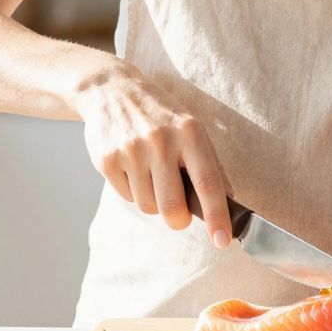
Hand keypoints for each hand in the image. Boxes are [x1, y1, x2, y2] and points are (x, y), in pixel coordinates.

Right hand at [74, 62, 233, 247]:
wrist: (112, 90)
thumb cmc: (160, 115)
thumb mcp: (190, 128)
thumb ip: (206, 163)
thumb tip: (224, 204)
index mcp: (190, 133)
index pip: (208, 183)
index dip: (217, 216)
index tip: (222, 240)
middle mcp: (160, 142)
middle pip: (172, 208)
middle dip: (177, 219)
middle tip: (177, 213)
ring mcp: (131, 152)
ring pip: (148, 206)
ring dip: (153, 201)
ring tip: (151, 173)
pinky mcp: (107, 160)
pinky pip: (126, 197)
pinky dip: (132, 191)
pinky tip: (132, 167)